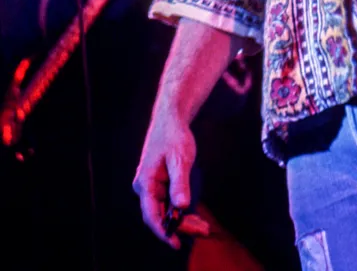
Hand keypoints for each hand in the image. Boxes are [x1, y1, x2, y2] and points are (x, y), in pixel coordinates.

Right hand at [133, 109, 208, 248]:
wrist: (170, 121)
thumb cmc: (173, 136)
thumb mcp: (180, 158)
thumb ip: (180, 182)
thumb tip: (181, 205)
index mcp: (145, 182)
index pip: (151, 214)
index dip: (163, 231)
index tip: (176, 242)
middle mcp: (145, 188)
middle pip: (160, 216)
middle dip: (180, 226)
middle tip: (202, 231)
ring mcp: (152, 187)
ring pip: (165, 212)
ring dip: (183, 221)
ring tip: (203, 227)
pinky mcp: (159, 186)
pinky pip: (168, 204)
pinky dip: (181, 212)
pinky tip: (195, 217)